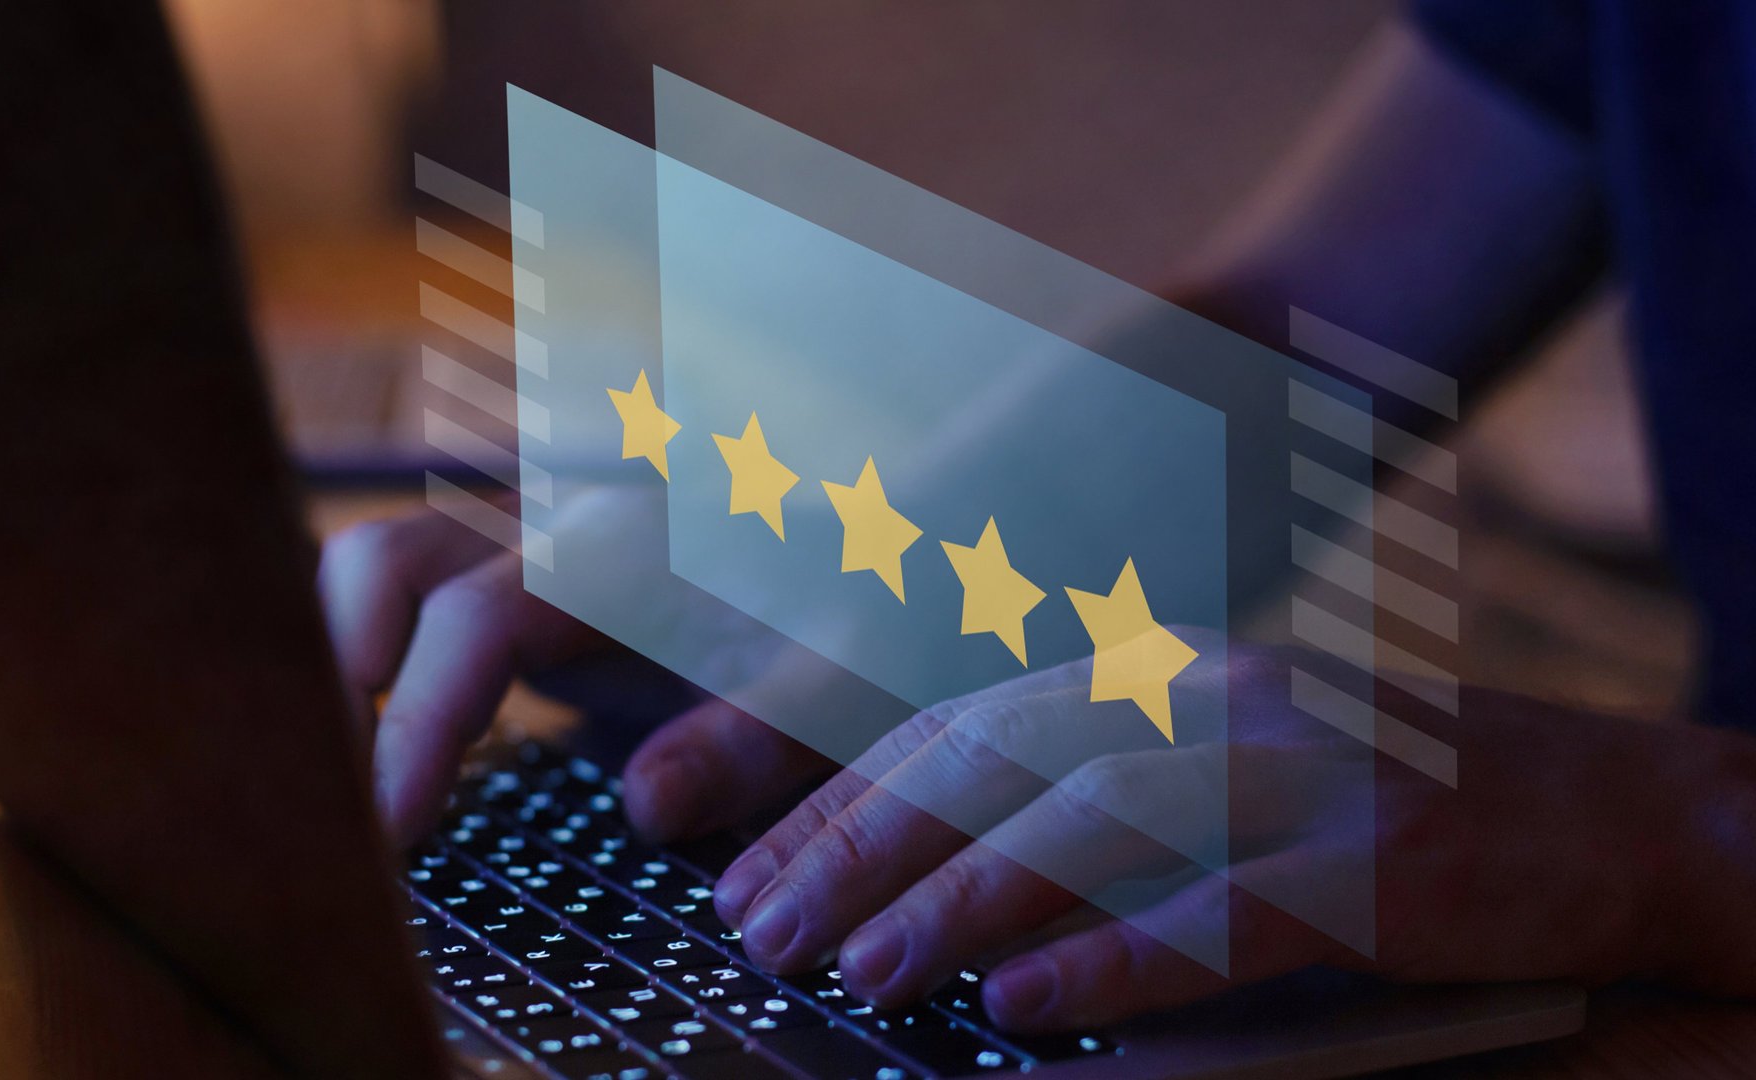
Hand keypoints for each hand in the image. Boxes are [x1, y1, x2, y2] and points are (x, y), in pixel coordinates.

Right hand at [318, 501, 833, 844]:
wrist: (856, 528)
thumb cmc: (852, 599)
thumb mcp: (837, 675)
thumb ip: (758, 733)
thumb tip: (646, 804)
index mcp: (622, 541)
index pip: (476, 615)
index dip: (419, 717)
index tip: (390, 826)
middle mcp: (551, 518)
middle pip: (385, 561)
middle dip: (337, 678)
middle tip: (345, 802)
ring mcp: (520, 534)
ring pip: (379, 565)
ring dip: (338, 661)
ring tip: (346, 777)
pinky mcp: (510, 568)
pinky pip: (404, 588)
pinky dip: (365, 652)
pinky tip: (373, 739)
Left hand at [709, 637, 1755, 1030]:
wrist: (1630, 813)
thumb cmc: (1409, 814)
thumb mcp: (1240, 784)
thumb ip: (1111, 820)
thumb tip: (966, 912)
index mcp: (1168, 677)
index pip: (964, 724)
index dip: (846, 798)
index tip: (755, 872)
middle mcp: (1220, 698)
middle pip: (999, 759)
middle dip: (862, 845)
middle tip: (764, 930)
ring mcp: (1307, 767)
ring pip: (1093, 822)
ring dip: (961, 901)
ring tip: (863, 974)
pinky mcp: (1385, 854)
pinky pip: (1226, 911)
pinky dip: (1118, 958)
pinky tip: (1025, 1005)